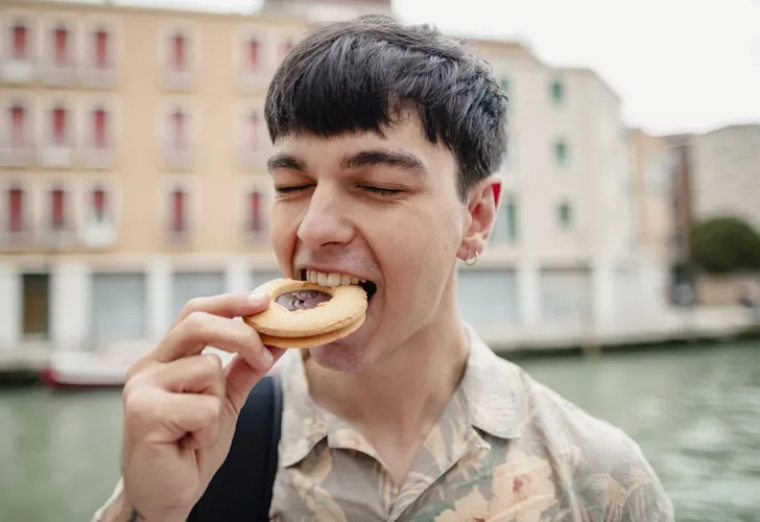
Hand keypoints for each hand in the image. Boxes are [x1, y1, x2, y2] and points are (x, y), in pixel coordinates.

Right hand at [109, 292, 284, 521]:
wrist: (166, 496)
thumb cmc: (191, 447)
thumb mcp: (225, 401)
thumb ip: (246, 368)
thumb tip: (278, 339)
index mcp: (165, 358)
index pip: (195, 312)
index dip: (230, 302)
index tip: (263, 301)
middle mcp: (148, 365)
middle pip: (198, 324)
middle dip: (242, 336)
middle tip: (264, 359)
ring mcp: (141, 388)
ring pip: (208, 370)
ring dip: (218, 404)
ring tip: (198, 428)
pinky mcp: (143, 413)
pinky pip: (203, 406)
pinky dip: (207, 429)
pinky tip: (189, 442)